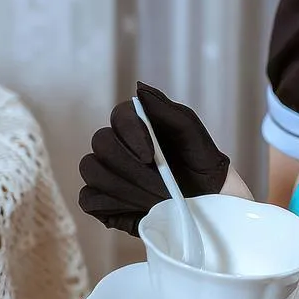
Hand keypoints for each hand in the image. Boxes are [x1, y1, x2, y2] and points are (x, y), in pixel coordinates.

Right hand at [78, 82, 229, 235]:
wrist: (209, 200)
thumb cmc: (201, 161)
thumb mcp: (190, 132)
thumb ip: (166, 109)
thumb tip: (139, 88)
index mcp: (135, 123)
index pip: (119, 117)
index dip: (131, 135)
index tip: (151, 156)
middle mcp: (115, 145)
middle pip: (102, 144)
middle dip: (133, 169)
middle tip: (162, 187)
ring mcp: (104, 172)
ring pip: (92, 170)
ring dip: (126, 188)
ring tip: (156, 200)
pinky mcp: (100, 201)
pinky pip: (88, 199)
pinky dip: (112, 205)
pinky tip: (139, 209)